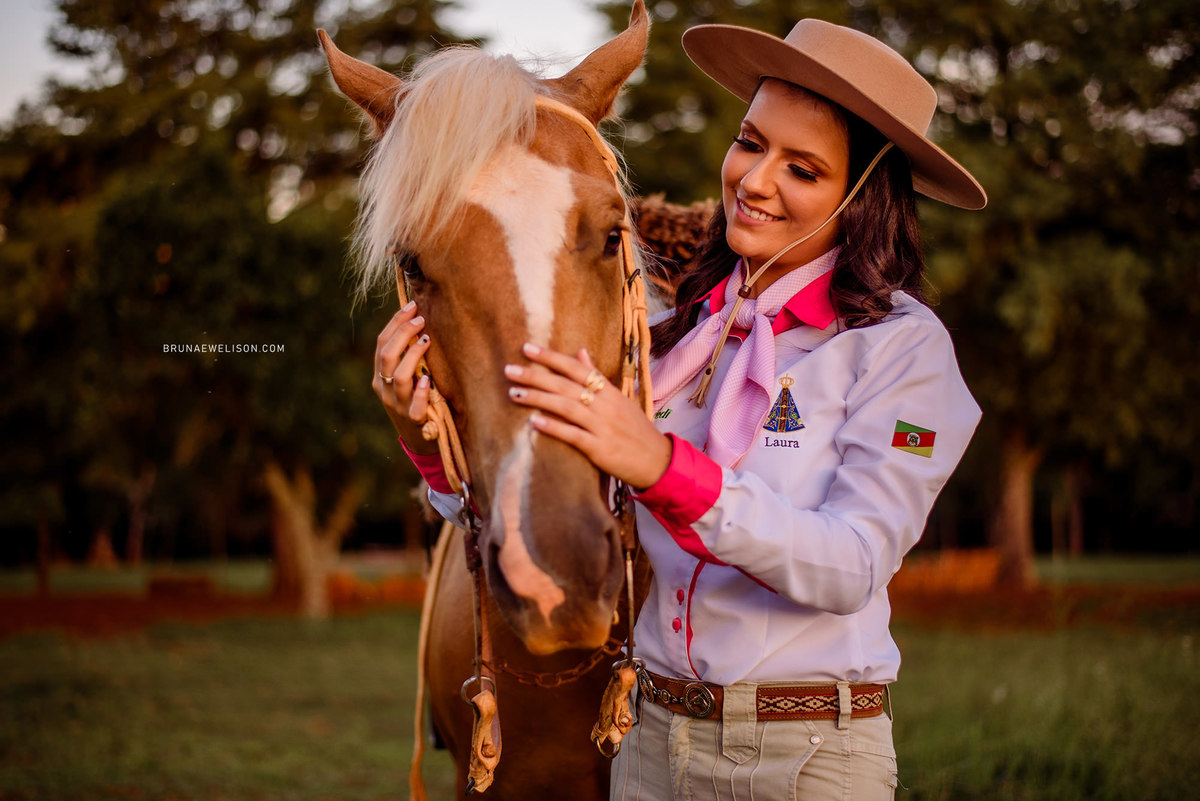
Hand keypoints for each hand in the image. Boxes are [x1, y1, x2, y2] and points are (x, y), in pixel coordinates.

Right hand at [373, 301, 435, 453]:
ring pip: (399, 376)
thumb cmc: (416, 399)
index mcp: (379, 375)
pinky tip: (427, 378)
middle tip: (421, 318)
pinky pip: (414, 406)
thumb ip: (408, 355)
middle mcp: (384, 388)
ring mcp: (397, 404)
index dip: (395, 322)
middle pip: (387, 355)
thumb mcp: (406, 377)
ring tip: (427, 339)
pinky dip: (420, 391)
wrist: (420, 438)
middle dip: (403, 332)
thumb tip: (418, 319)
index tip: (412, 305)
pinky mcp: (412, 420)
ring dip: (413, 354)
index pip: (381, 343)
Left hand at [505, 342, 671, 489]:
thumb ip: (597, 376)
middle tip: (509, 370)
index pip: (577, 368)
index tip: (527, 348)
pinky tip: (534, 422)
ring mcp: (603, 427)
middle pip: (566, 385)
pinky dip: (554, 428)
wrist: (657, 461)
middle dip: (536, 376)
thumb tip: (579, 352)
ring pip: (567, 407)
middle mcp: (606, 405)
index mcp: (609, 391)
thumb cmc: (635, 429)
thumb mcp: (620, 399)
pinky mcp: (600, 449)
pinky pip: (574, 435)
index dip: (551, 357)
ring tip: (514, 393)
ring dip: (539, 399)